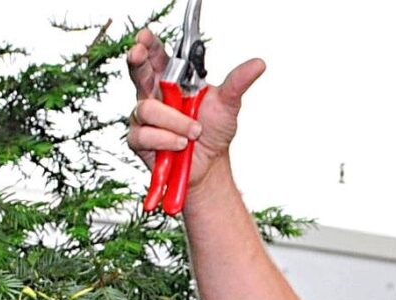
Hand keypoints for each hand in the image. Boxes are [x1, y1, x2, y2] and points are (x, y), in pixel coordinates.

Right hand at [125, 30, 264, 192]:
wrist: (209, 165)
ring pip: (147, 109)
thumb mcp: (228, 104)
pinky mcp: (139, 140)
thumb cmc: (213, 132)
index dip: (148, 45)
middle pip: (138, 73)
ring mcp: (145, 118)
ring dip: (174, 121)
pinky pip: (145, 134)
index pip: (156, 57)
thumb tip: (258, 64)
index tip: (144, 37)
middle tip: (138, 54)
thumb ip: (237, 82)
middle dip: (137, 61)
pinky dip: (166, 139)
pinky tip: (179, 144)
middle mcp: (154, 96)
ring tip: (194, 132)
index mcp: (171, 81)